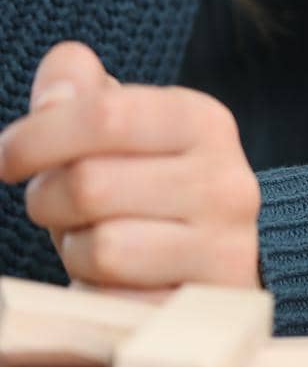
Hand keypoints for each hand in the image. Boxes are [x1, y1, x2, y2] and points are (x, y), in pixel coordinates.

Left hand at [0, 43, 261, 290]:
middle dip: (48, 199)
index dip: (35, 136)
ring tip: (94, 241)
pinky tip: (115, 280)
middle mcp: (227, 179)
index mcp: (203, 121)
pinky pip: (115, 302)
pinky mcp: (207, 302)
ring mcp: (225, 245)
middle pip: (89, 183)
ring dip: (75, 250)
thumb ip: (85, 93)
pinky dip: (97, 293)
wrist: (213, 260)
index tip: (8, 156)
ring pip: (101, 247)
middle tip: (57, 206)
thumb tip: (66, 64)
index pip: (104, 114)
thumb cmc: (149, 188)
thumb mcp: (122, 132)